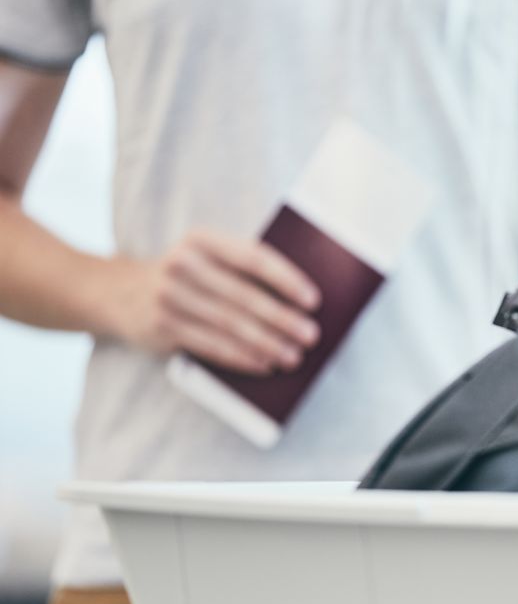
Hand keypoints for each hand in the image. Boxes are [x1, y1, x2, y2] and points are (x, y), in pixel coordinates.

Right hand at [107, 230, 321, 374]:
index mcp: (202, 239)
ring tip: (293, 356)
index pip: (253, 257)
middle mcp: (182, 263)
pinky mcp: (161, 326)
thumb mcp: (207, 258)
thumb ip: (244, 269)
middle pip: (243, 295)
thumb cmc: (187, 275)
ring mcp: (168, 295)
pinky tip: (264, 364)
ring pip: (228, 324)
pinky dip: (241, 357)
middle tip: (311, 335)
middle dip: (282, 318)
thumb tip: (299, 301)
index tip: (314, 300)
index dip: (286, 279)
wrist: (118, 292)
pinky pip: (210, 345)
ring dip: (266, 343)